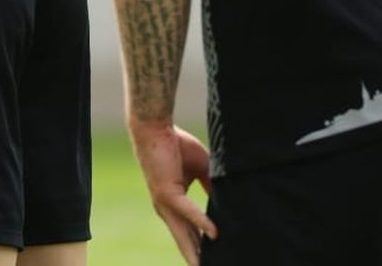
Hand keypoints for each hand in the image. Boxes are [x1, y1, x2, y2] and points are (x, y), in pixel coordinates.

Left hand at [129, 122, 216, 265]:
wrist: (156, 128)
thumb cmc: (176, 145)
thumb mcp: (201, 169)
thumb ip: (211, 186)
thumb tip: (225, 199)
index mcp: (175, 204)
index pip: (191, 233)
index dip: (202, 248)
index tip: (214, 260)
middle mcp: (168, 209)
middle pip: (186, 241)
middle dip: (196, 259)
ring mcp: (166, 203)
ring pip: (183, 234)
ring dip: (196, 252)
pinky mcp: (167, 193)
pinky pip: (187, 211)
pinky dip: (201, 222)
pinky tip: (214, 234)